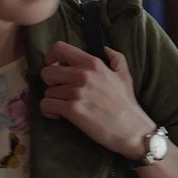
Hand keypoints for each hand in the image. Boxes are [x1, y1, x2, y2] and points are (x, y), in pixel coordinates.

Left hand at [39, 41, 155, 157]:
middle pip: (47, 71)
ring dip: (53, 99)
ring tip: (64, 105)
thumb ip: (115, 57)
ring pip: (47, 91)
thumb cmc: (126, 102)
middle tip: (60, 91)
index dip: (51, 57)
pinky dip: (49, 111)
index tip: (53, 66)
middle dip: (50, 82)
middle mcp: (82, 74)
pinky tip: (59, 115)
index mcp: (92, 63)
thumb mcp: (124, 74)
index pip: (59, 48)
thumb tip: (105, 48)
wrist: (131, 128)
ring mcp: (76, 92)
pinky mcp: (72, 110)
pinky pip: (46, 105)